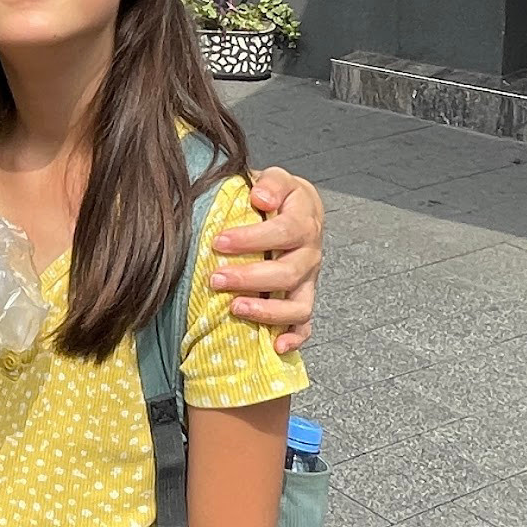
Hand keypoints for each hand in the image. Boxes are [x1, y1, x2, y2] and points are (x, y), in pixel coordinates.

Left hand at [209, 166, 322, 354]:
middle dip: (250, 278)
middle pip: (288, 273)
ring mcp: (308, 281)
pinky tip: (275, 347)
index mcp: (304, 221)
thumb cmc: (276, 195)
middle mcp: (310, 254)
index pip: (284, 232)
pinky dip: (294, 339)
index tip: (218, 242)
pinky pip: (305, 325)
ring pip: (298, 305)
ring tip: (234, 308)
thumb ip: (272, 182)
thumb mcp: (276, 178)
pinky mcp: (303, 299)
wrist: (296, 210)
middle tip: (215, 279)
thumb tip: (260, 196)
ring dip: (267, 312)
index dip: (252, 239)